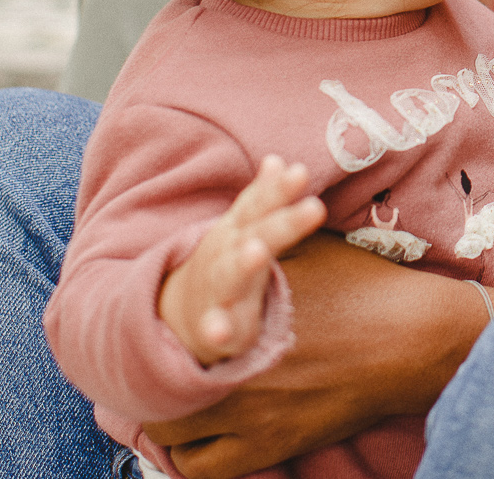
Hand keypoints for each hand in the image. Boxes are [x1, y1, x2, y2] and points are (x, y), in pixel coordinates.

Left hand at [144, 236, 493, 478]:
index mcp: (237, 321)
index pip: (168, 342)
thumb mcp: (307, 251)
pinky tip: (212, 439)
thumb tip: (236, 232)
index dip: (151, 347)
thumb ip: (262, 242)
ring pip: (179, 441)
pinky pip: (213, 471)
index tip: (151, 344)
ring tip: (180, 411)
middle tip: (162, 378)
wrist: (415, 336)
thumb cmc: (364, 287)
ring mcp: (256, 417)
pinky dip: (204, 460)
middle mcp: (235, 374)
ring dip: (175, 426)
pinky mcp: (279, 445)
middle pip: (162, 396)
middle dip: (157, 387)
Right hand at [158, 155, 326, 364]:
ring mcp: (217, 287)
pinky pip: (213, 328)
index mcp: (238, 229)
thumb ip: (263, 196)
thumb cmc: (225, 262)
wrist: (179, 310)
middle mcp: (227, 253)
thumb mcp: (243, 228)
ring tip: (256, 251)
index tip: (301, 171)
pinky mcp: (212, 325)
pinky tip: (221, 334)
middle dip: (282, 221)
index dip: (280, 189)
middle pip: (256, 233)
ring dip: (243, 263)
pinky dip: (215, 330)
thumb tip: (278, 160)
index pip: (260, 204)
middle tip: (315, 207)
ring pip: (231, 274)